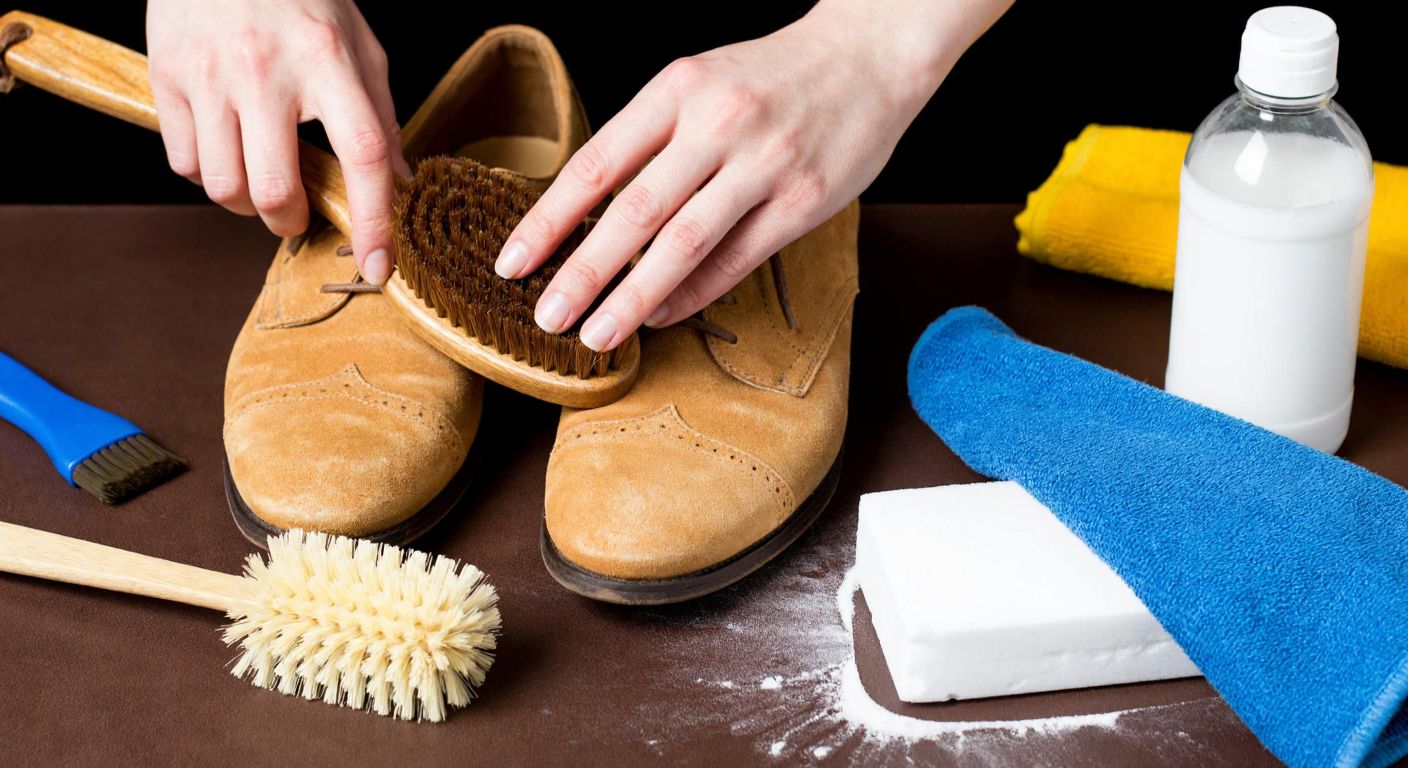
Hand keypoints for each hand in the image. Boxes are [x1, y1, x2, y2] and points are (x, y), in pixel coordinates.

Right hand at [146, 0, 409, 283]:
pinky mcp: (166, 76)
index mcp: (327, 58)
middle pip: (277, 189)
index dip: (374, 218)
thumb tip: (400, 186)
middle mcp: (265, 69)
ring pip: (224, 187)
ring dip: (248, 203)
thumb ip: (380, 117)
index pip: (362, 152)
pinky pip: (185, 163)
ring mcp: (209, 74)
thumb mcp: (358, 46)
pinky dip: (208, 172)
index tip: (377, 264)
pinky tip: (226, 145)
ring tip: (261, 176)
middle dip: (291, 221)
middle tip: (300, 211)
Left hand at [496, 0, 1011, 351]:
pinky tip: (662, 317)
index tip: (512, 262)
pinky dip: (694, 294)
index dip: (549, 219)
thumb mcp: (700, 82)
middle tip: (546, 317)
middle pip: (635, 212)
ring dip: (634, 296)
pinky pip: (737, 259)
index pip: (597, 163)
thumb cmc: (772, 76)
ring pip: (685, 244)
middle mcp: (717, 124)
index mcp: (678, 89)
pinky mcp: (803, 201)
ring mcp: (764, 164)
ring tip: (596, 334)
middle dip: (582, 272)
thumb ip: (651, 138)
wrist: (871, 52)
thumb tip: (592, 215)